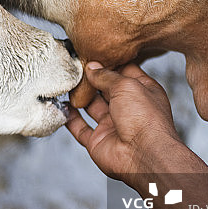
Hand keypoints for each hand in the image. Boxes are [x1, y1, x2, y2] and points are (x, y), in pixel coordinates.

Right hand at [66, 62, 182, 187]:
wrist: (143, 155)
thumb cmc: (144, 118)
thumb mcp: (126, 86)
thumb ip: (106, 76)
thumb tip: (92, 67)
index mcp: (142, 92)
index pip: (124, 72)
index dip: (109, 63)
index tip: (92, 53)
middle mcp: (128, 108)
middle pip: (105, 88)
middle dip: (91, 78)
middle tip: (74, 66)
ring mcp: (112, 125)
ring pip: (92, 107)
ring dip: (79, 96)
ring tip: (66, 82)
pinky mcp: (98, 140)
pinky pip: (80, 128)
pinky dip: (70, 118)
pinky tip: (62, 105)